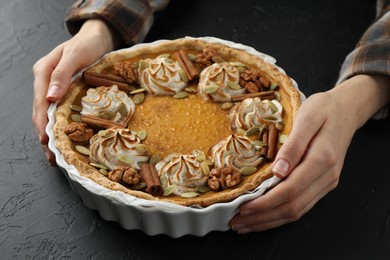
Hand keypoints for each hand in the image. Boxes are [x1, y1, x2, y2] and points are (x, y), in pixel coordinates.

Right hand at [32, 19, 118, 164]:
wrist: (98, 38)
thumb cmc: (87, 44)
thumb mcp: (75, 55)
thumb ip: (62, 74)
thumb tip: (50, 98)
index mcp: (44, 72)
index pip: (40, 103)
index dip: (42, 123)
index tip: (46, 141)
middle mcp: (46, 82)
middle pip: (41, 113)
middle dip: (45, 135)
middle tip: (53, 157)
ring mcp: (55, 88)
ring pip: (49, 115)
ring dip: (52, 134)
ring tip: (57, 155)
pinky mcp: (65, 92)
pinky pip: (60, 111)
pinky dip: (61, 126)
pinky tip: (65, 139)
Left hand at [230, 74, 389, 233]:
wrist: (346, 110)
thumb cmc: (324, 109)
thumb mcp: (307, 118)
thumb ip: (293, 145)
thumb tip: (277, 172)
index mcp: (322, 159)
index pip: (291, 190)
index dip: (266, 202)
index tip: (244, 207)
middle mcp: (327, 176)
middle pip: (293, 207)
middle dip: (263, 218)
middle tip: (236, 222)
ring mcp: (327, 183)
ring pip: (298, 211)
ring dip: (270, 221)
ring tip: (245, 225)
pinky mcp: (323, 184)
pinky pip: (302, 206)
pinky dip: (281, 215)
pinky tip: (265, 217)